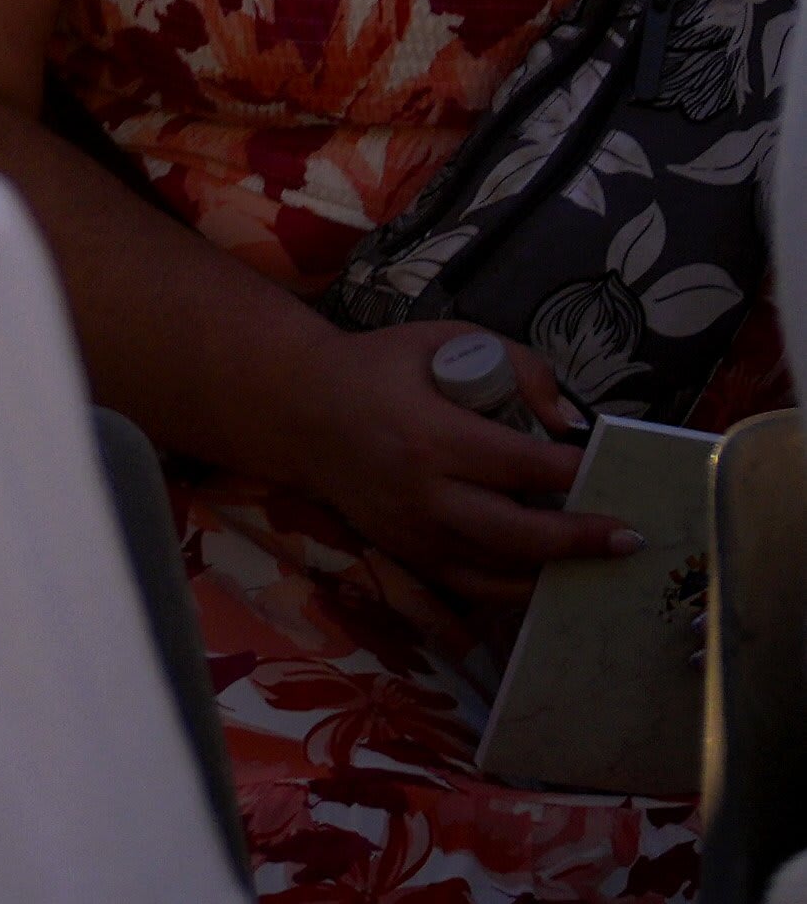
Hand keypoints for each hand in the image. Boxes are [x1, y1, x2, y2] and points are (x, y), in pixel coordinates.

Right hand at [270, 322, 620, 628]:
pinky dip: (515, 587)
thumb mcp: (441, 340)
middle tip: (630, 538)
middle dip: (581, 538)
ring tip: (599, 562)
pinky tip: (548, 576)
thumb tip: (566, 421)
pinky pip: (471, 587)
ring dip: (555, 570)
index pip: (521, 464)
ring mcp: (413, 531)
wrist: (297, 408)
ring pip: (499, 572)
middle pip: (518, 533)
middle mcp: (423, 493)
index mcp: (431, 435)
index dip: (573, 470)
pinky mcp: (406, 552)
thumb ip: (514, 366)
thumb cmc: (378, 368)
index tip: (607, 467)